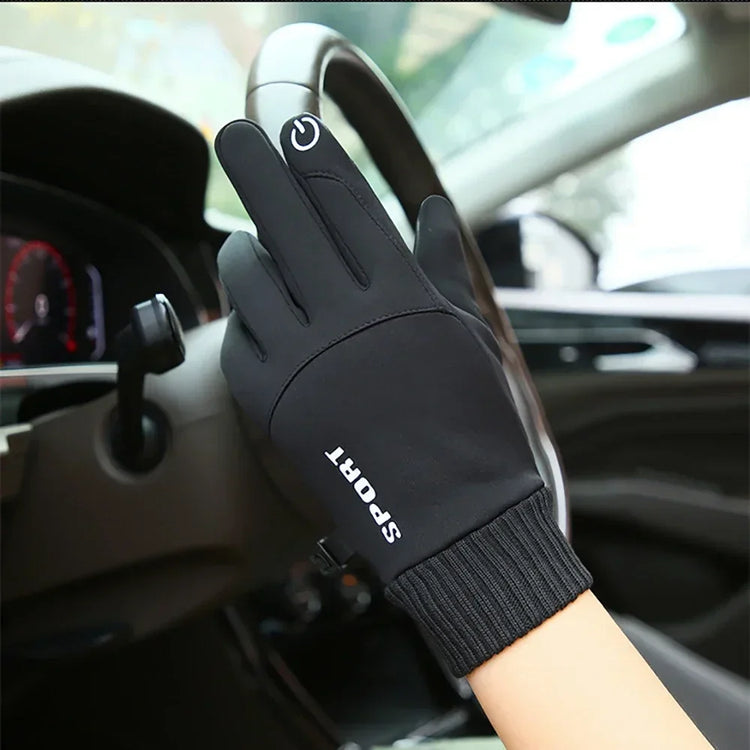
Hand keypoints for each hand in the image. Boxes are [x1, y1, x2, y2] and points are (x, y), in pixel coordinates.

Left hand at [216, 114, 589, 675]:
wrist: (454, 520)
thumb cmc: (475, 427)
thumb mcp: (471, 338)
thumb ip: (443, 269)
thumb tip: (432, 212)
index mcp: (401, 297)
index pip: (346, 206)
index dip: (316, 162)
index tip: (295, 129)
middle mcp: (348, 321)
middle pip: (287, 223)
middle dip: (256, 168)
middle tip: (234, 135)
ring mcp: (304, 364)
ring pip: (251, 280)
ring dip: (244, 247)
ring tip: (248, 236)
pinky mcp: (275, 407)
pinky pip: (242, 340)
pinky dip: (243, 314)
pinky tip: (251, 304)